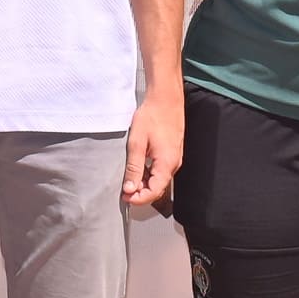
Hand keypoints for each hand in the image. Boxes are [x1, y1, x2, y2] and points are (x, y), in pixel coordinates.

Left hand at [123, 85, 182, 207]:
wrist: (166, 98)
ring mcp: (175, 158)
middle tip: (124, 188)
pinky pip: (161, 170)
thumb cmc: (153, 116)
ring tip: (129, 176)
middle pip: (158, 188)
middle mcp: (174, 164)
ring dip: (144, 182)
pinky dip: (149, 173)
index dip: (138, 199)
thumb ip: (133, 168)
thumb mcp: (137, 143)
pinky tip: (139, 166)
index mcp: (166, 164)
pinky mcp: (172, 152)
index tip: (125, 197)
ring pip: (159, 179)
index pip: (154, 192)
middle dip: (140, 192)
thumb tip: (130, 188)